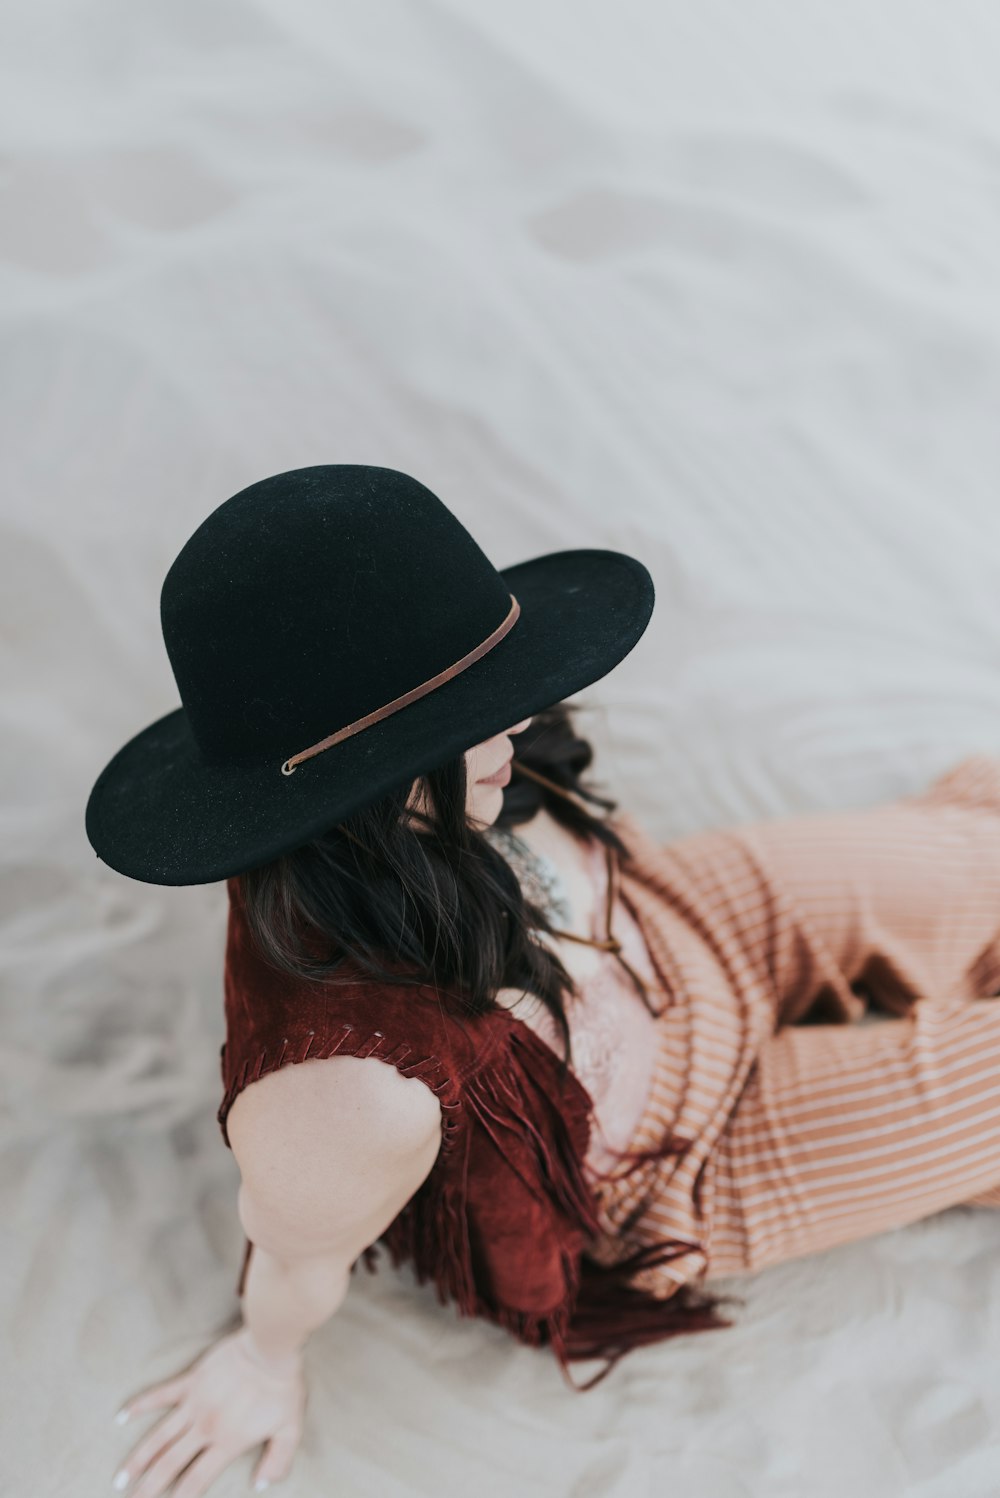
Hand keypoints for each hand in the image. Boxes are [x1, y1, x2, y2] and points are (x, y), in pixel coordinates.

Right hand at [111, 1327, 305, 1495]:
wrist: (270, 1347)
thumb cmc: (283, 1388)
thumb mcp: (290, 1429)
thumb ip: (278, 1461)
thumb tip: (262, 1485)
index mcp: (227, 1442)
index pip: (196, 1481)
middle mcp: (205, 1428)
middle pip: (169, 1465)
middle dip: (148, 1488)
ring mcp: (194, 1404)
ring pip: (158, 1437)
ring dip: (137, 1459)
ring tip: (120, 1478)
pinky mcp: (190, 1381)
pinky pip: (159, 1395)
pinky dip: (139, 1406)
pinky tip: (121, 1417)